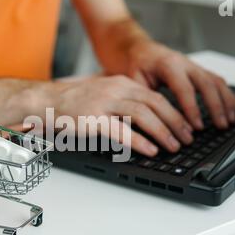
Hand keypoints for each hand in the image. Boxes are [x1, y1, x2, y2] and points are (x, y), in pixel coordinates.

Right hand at [52, 76, 194, 155]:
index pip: (156, 96)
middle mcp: (116, 89)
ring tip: (173, 146)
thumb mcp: (105, 95)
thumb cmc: (75, 102)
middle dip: (175, 122)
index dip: (174, 112)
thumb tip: (148, 120)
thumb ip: (125, 103)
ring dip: (162, 132)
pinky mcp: (94, 118)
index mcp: (122, 83)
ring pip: (143, 115)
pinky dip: (139, 141)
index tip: (185, 126)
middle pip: (155, 103)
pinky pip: (122, 130)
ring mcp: (105, 103)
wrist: (47, 102)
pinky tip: (150, 150)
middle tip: (187, 138)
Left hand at [123, 41, 234, 129]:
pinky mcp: (199, 71)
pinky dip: (229, 97)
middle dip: (216, 107)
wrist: (139, 51)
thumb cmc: (136, 66)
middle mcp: (185, 63)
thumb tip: (151, 121)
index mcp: (168, 64)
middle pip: (207, 84)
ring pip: (216, 82)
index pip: (184, 88)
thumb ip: (144, 98)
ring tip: (231, 121)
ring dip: (226, 102)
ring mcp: (194, 66)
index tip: (196, 127)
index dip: (192, 109)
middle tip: (221, 127)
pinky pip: (218, 82)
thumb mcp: (134, 81)